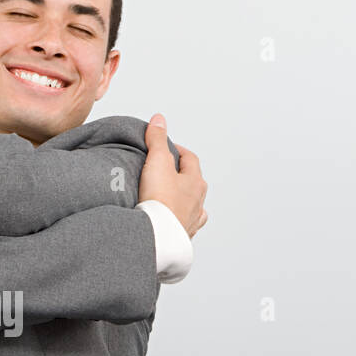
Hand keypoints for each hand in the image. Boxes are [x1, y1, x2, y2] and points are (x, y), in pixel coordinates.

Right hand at [137, 114, 206, 238]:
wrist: (157, 236)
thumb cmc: (160, 201)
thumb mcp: (157, 161)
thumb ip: (157, 139)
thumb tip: (159, 119)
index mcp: (196, 181)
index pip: (190, 159)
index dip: (177, 150)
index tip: (165, 148)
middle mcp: (198, 201)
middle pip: (193, 182)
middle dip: (181, 174)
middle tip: (165, 170)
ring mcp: (192, 220)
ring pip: (193, 205)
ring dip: (184, 198)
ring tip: (171, 197)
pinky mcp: (181, 236)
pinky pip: (184, 225)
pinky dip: (179, 219)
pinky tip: (172, 221)